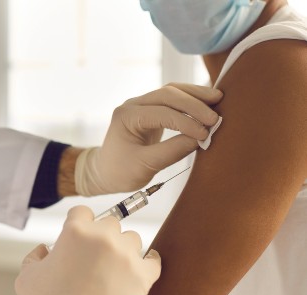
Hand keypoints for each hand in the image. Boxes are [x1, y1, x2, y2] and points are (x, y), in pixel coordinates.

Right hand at [15, 206, 160, 294]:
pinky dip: (148, 262)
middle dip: (102, 237)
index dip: (79, 223)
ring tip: (114, 268)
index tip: (81, 235)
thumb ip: (34, 256)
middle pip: (110, 223)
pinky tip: (141, 266)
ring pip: (131, 239)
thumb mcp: (27, 277)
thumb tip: (44, 249)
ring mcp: (125, 255)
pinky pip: (153, 260)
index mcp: (75, 232)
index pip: (82, 212)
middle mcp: (103, 237)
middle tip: (95, 258)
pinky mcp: (142, 275)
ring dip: (123, 249)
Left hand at [75, 83, 222, 195]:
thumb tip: (200, 139)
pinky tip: (207, 104)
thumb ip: (171, 152)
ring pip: (171, 92)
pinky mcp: (151, 111)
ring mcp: (142, 106)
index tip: (205, 134)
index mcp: (127, 116)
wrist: (106, 173)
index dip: (186, 122)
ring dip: (195, 95)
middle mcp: (134, 105)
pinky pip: (172, 100)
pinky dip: (190, 101)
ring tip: (218, 99)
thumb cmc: (120, 172)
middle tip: (215, 117)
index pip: (162, 113)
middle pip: (167, 94)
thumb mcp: (144, 166)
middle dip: (193, 103)